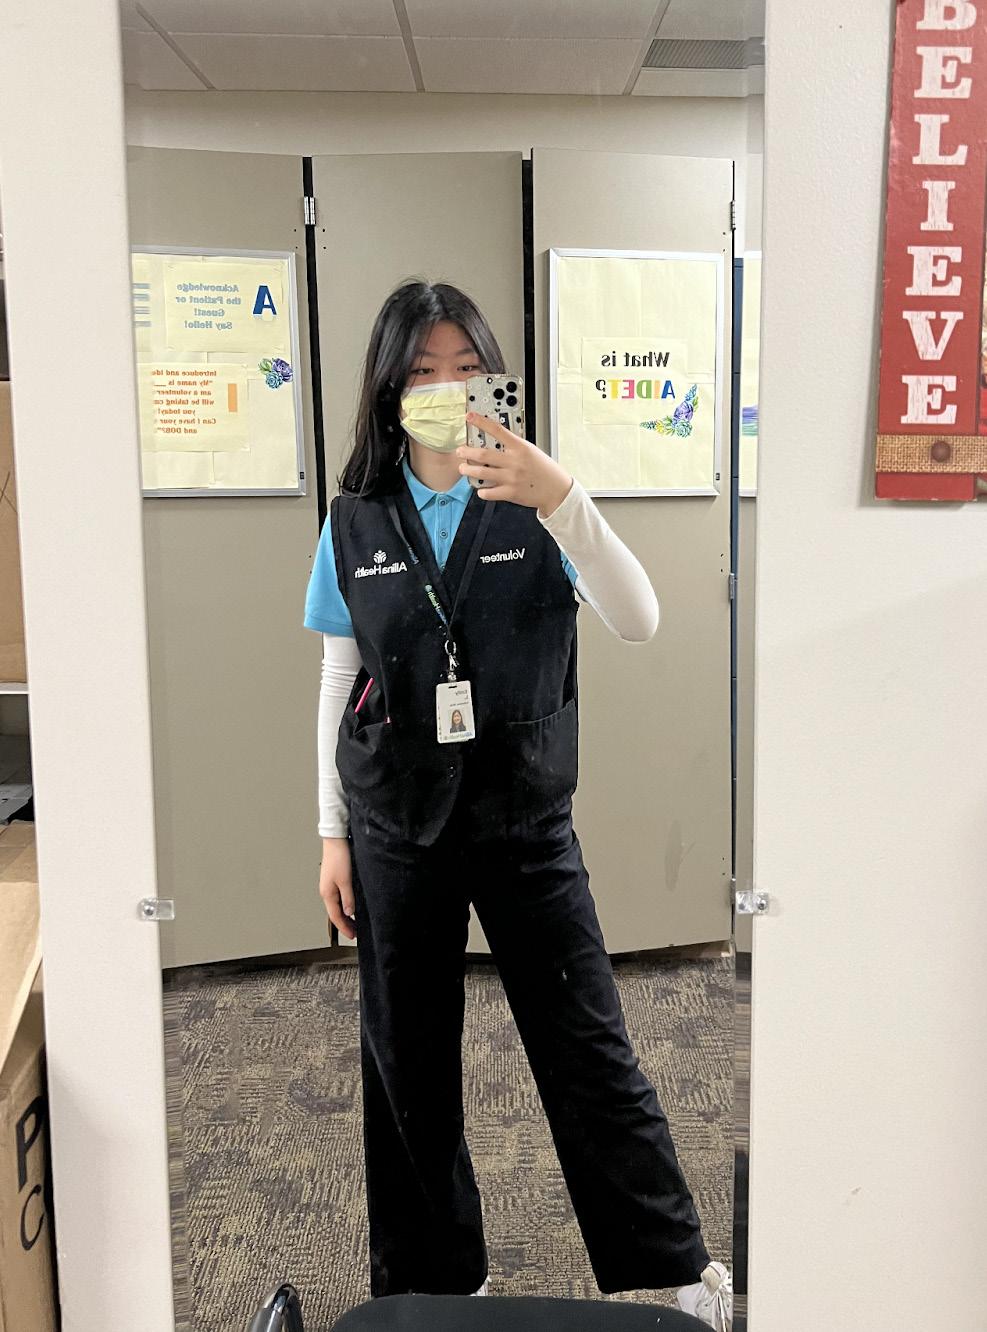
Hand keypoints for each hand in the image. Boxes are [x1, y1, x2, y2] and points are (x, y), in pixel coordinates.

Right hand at [320, 837, 355, 939]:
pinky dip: (344, 905)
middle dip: (344, 924)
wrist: (336, 840)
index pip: (335, 917)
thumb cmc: (339, 857)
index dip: (344, 928)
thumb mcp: (346, 881)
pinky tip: (351, 906)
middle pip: (335, 913)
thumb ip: (348, 898)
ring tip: (354, 923)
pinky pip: (338, 898)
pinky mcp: (334, 879)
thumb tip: (349, 913)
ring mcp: (329, 885)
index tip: (352, 936)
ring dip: (345, 916)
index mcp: (327, 893)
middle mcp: (326, 891)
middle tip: (354, 933)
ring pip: (336, 906)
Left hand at [458, 413, 572, 515]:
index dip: (481, 422)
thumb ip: (514, 447)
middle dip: (467, 452)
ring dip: (469, 470)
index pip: (498, 430)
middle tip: (460, 451)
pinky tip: (480, 488)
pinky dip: (482, 491)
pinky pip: (489, 492)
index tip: (470, 417)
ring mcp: (511, 478)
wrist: (556, 489)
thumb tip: (496, 442)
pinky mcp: (510, 493)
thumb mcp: (531, 451)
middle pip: (484, 454)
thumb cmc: (544, 470)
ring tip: (463, 468)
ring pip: (483, 472)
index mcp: (520, 447)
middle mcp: (514, 462)